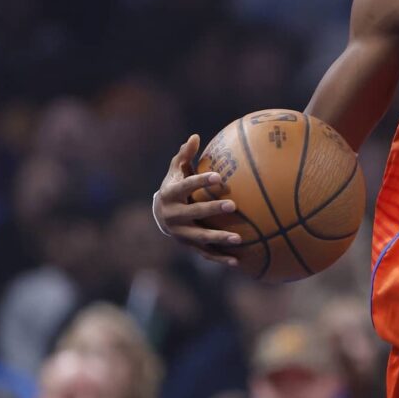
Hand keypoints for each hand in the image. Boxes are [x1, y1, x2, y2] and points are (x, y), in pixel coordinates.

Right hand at [153, 135, 243, 265]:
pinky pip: (206, 253)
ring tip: (239, 238)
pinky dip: (220, 258)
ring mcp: (181, 232)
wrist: (159, 215)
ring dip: (219, 238)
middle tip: (233, 205)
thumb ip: (185, 156)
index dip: (201, 181)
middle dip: (212, 209)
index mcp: (171, 194)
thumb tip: (195, 136)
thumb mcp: (175, 171)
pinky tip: (237, 261)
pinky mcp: (188, 245)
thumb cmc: (174, 187)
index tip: (218, 176)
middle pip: (194, 212)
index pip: (186, 186)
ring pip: (200, 236)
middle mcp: (174, 215)